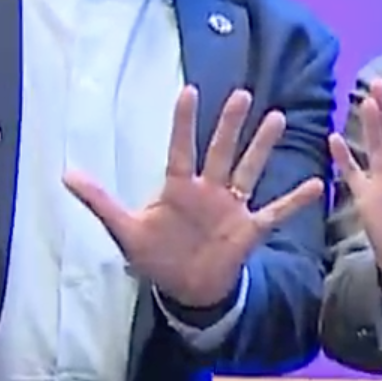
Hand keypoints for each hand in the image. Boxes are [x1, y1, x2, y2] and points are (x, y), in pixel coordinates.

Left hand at [66, 87, 324, 309]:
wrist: (186, 289)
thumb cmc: (157, 256)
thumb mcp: (124, 230)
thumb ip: (100, 202)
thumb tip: (66, 175)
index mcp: (179, 187)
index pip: (181, 148)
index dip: (184, 122)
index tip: (190, 91)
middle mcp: (209, 190)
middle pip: (222, 151)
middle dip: (231, 125)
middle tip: (243, 94)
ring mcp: (232, 208)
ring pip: (250, 170)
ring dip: (263, 147)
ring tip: (277, 118)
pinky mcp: (249, 229)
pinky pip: (275, 211)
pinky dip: (294, 200)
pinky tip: (315, 184)